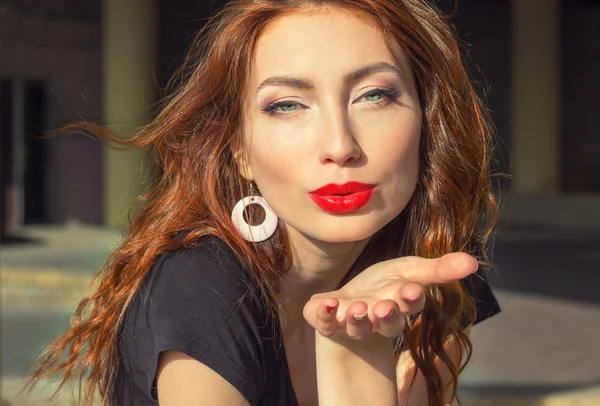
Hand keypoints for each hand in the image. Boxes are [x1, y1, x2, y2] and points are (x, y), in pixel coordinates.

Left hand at [303, 253, 477, 341]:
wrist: (349, 304)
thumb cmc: (384, 286)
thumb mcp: (410, 271)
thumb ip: (439, 269)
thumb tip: (473, 262)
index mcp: (400, 304)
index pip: (410, 304)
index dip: (411, 299)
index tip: (412, 290)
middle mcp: (377, 318)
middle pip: (386, 322)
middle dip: (385, 315)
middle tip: (383, 307)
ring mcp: (351, 322)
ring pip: (356, 326)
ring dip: (356, 318)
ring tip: (356, 307)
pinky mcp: (327, 321)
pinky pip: (324, 322)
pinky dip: (324, 315)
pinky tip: (327, 303)